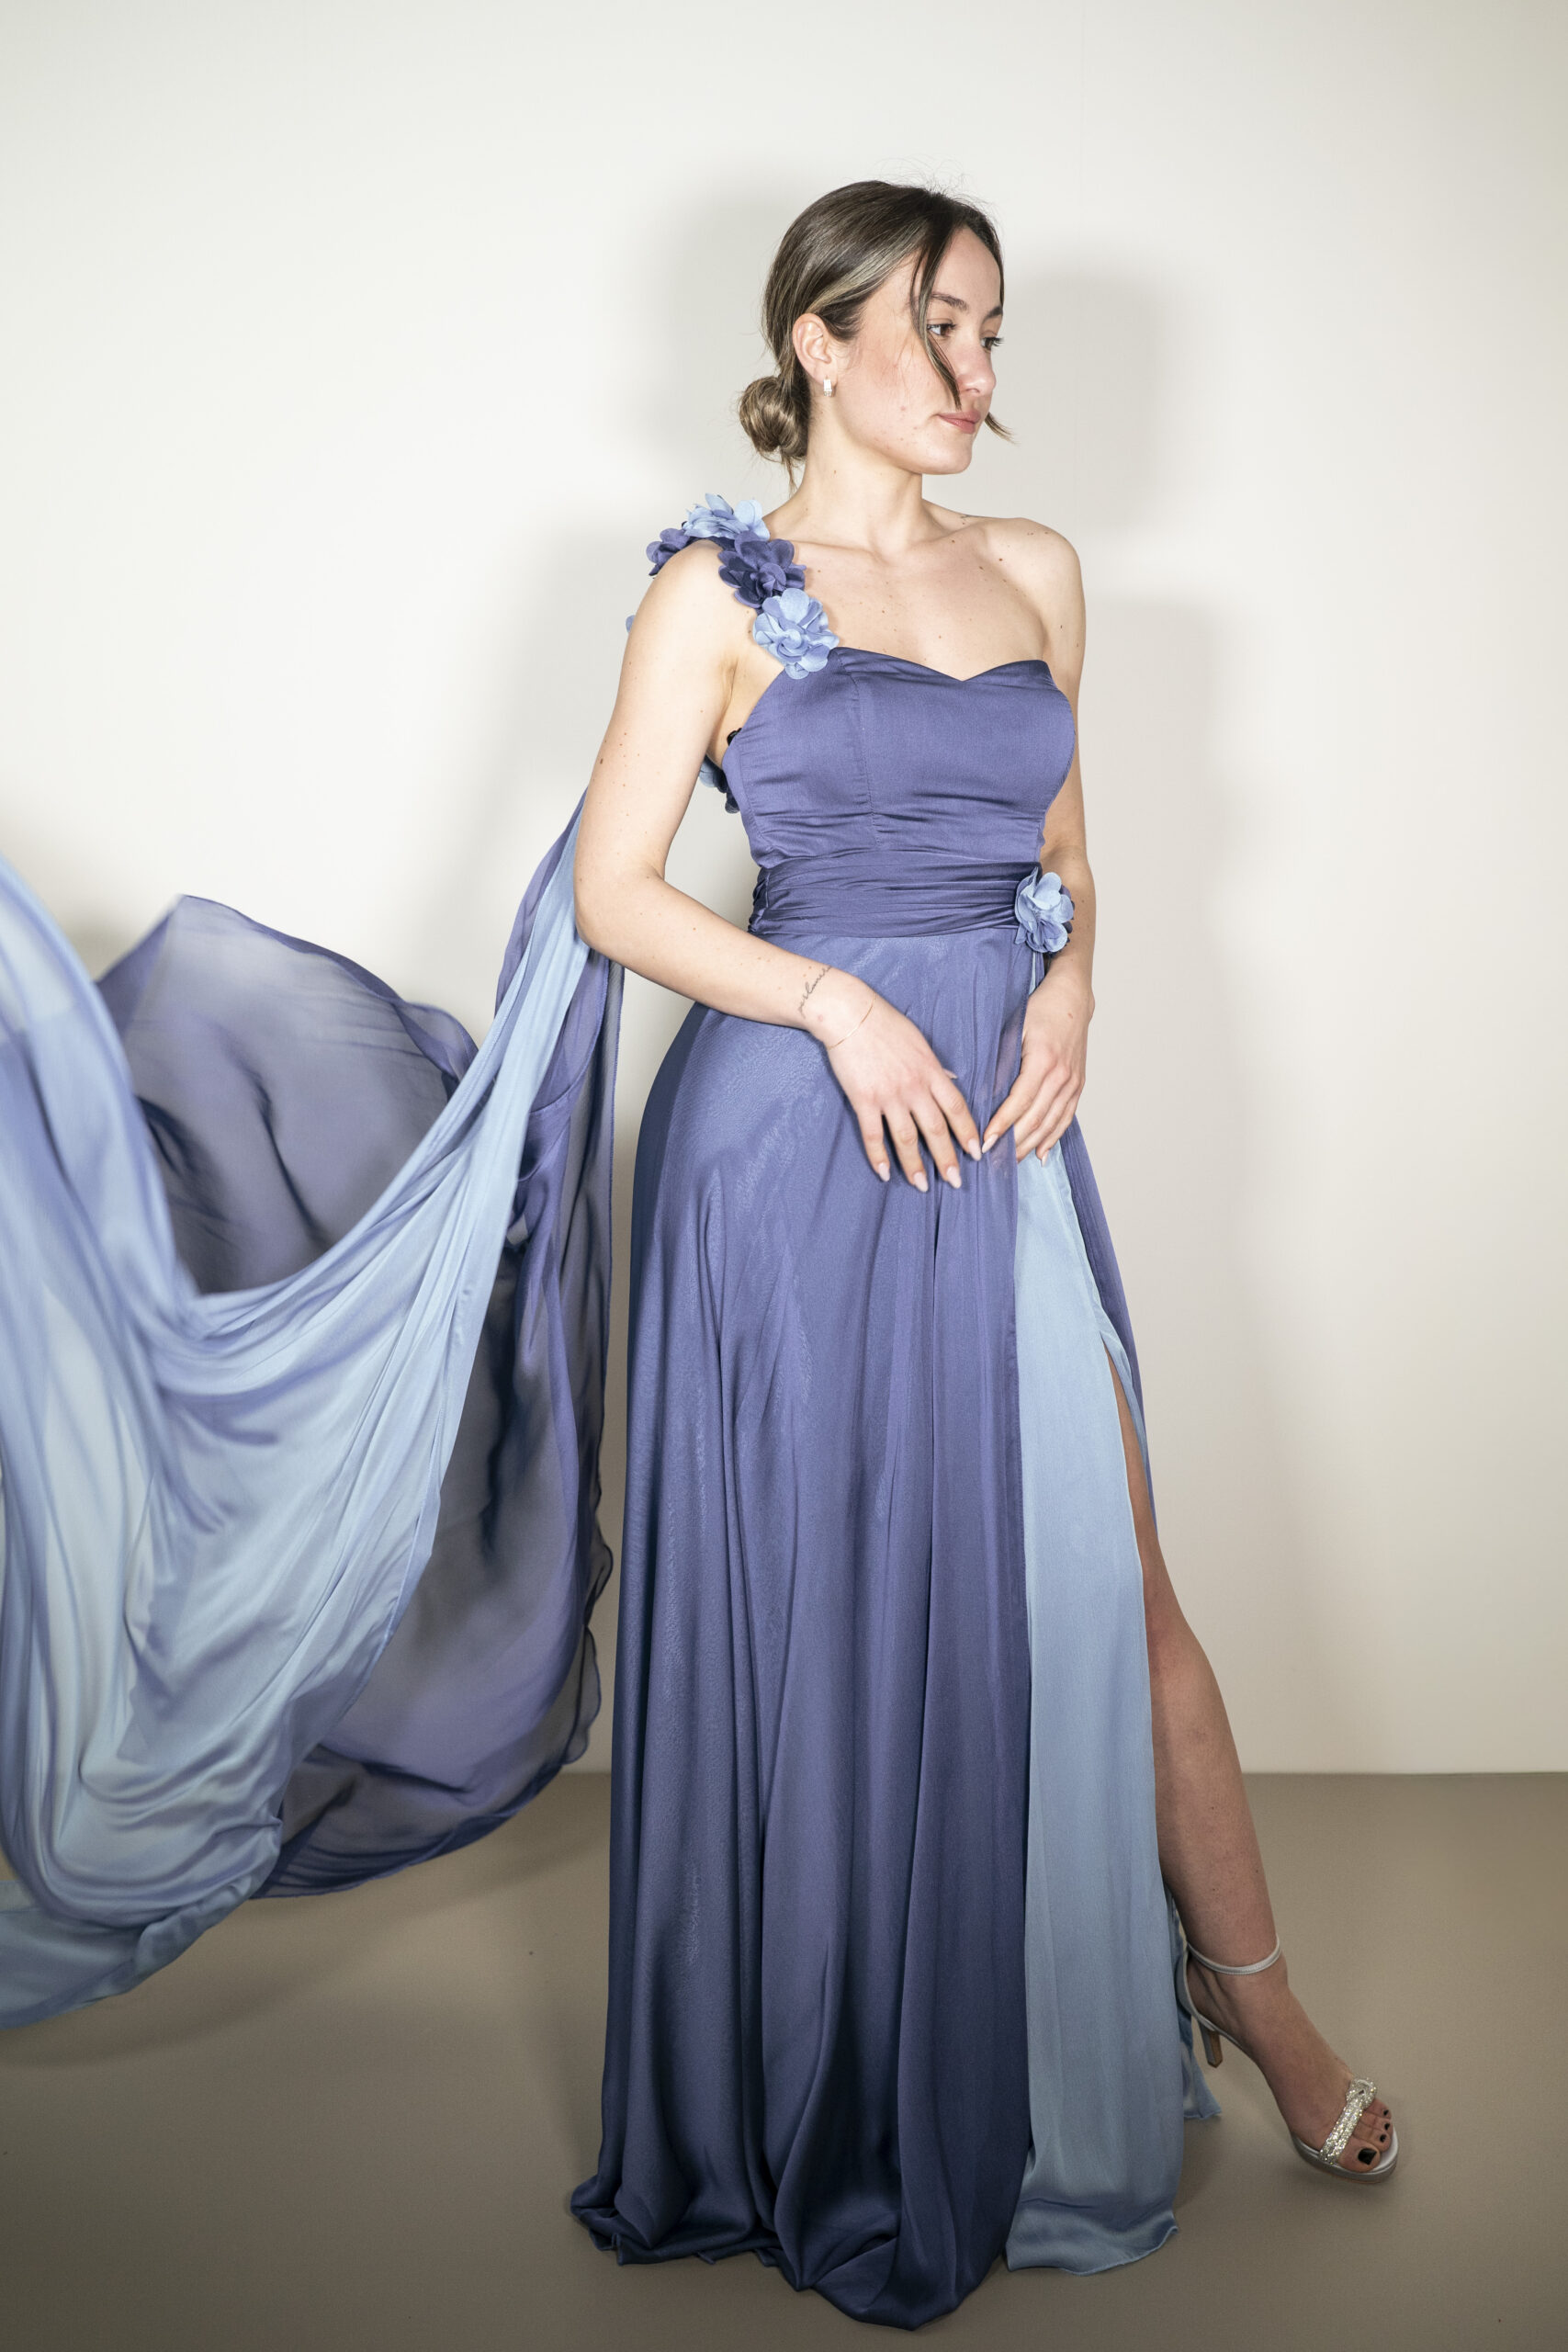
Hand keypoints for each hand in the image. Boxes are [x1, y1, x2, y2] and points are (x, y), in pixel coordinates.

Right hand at [823, 993, 982, 1190]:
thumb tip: (952, 1079)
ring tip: (922, 1187)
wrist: (850, 1013)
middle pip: (936, 1129)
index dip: (967, 1132)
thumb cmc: (885, 1023)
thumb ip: (936, 1065)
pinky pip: (873, 1135)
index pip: (956, 1107)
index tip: (976, 1153)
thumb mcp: (920, 1041)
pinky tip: (884, 1173)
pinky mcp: (864, 1099)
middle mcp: (914, 1086)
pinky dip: (878, 1156)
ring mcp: (889, 1095)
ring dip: (915, 1165)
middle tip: (956, 1182)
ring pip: (907, 1138)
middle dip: (948, 1158)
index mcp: (931, 1071)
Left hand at [982, 970, 1090, 1161]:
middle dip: (1013, 1142)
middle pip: (1036, 1118)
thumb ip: (999, 1057)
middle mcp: (1062, 1075)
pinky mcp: (1078, 1085)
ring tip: (1011, 1161)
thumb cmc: (1038, 1008)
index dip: (1002, 1124)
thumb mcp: (1013, 1027)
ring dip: (1031, 1145)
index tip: (985, 1142)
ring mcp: (1073, 1082)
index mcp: (1043, 1060)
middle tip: (993, 1160)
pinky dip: (1053, 1138)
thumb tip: (977, 1088)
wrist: (1072, 998)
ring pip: (1051, 1122)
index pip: (1020, 1101)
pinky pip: (1066, 1117)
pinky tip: (1041, 1154)